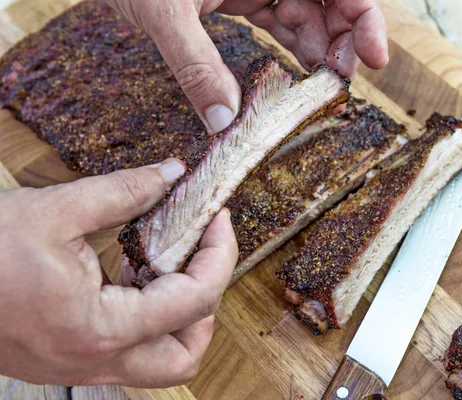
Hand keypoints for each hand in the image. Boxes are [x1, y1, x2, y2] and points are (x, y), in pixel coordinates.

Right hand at [0, 159, 237, 386]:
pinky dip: (147, 317)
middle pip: (186, 355)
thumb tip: (172, 174)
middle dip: (207, 305)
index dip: (220, 255)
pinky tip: (131, 274)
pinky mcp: (69, 359)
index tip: (220, 220)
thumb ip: (124, 191)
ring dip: (179, 316)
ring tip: (164, 262)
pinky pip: (129, 351)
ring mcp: (80, 366)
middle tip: (201, 256)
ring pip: (161, 362)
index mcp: (99, 327)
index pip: (194, 300)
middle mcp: (95, 359)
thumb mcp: (53, 210)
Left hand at [105, 0, 387, 132]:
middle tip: (336, 85)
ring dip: (317, 53)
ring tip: (315, 92)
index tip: (374, 58)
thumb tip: (223, 122)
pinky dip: (291, 50)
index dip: (364, 17)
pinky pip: (281, 22)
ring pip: (308, 14)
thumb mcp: (164, 12)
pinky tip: (296, 78)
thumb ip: (195, 64)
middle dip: (342, 42)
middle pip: (331, 1)